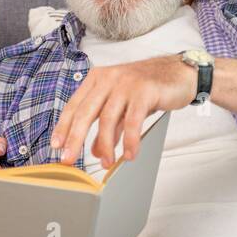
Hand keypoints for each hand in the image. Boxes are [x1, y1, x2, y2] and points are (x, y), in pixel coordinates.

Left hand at [50, 55, 196, 168]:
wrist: (179, 73)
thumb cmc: (148, 89)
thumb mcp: (123, 107)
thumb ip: (109, 127)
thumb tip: (96, 152)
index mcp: (97, 79)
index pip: (74, 105)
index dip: (63, 127)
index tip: (56, 146)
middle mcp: (108, 79)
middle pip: (85, 113)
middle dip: (75, 139)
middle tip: (69, 159)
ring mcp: (125, 84)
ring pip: (107, 119)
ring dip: (105, 145)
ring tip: (107, 163)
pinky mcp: (144, 91)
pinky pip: (132, 121)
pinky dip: (130, 141)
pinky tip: (130, 154)